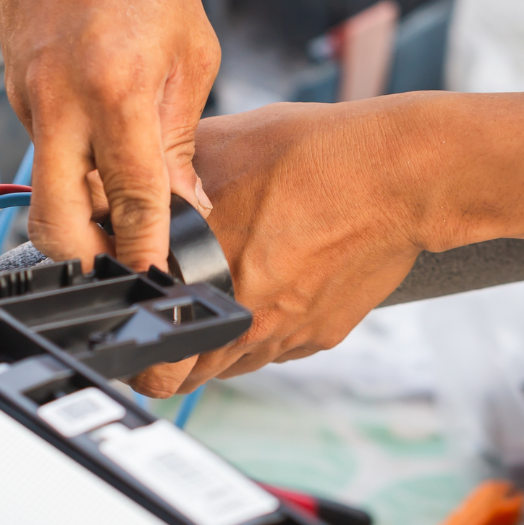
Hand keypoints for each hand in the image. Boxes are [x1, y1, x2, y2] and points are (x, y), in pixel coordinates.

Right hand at [0, 0, 218, 269]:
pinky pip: (41, 146)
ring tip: (125, 200)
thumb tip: (183, 204)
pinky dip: (71, 159)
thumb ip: (181, 136)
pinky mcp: (12, 87)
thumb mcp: (190, 52)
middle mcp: (58, 100)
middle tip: (123, 266)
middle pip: (53, 223)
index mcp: (115, 90)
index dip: (147, 251)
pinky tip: (102, 141)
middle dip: (85, 260)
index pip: (130, 200)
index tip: (162, 281)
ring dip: (81, 205)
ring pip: (46, 185)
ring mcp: (25, 95)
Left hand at [129, 102, 422, 395]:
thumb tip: (124, 179)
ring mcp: (288, 335)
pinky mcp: (321, 334)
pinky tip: (267, 287)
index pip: (155, 355)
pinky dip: (263, 330)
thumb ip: (166, 176)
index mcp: (209, 282)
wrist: (399, 175)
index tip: (135, 331)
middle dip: (171, 357)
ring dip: (216, 346)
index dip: (138, 346)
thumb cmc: (315, 156)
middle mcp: (248, 322)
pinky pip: (277, 347)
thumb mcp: (219, 147)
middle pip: (189, 376)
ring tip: (216, 301)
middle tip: (167, 323)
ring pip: (233, 366)